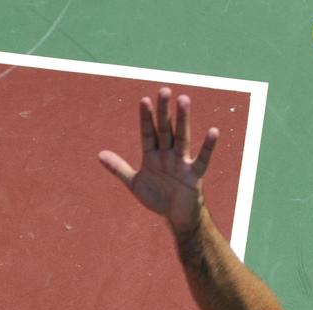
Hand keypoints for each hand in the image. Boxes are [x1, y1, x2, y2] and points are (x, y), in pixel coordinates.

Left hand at [98, 88, 218, 233]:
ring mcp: (181, 163)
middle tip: (165, 90)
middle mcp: (167, 155)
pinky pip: (202, 159)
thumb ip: (118, 168)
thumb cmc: (158, 198)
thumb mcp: (135, 183)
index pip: (148, 132)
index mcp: (152, 155)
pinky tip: (213, 131)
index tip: (144, 100)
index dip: (145, 118)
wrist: (176, 217)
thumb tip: (99, 154)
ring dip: (183, 120)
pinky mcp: (194, 175)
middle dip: (164, 111)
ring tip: (183, 100)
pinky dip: (208, 147)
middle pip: (165, 129)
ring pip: (181, 138)